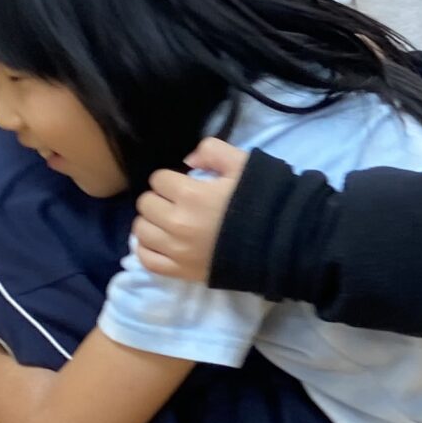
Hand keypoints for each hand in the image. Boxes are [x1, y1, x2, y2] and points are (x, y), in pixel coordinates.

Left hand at [132, 138, 248, 282]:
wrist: (281, 243)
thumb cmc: (262, 201)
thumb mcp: (243, 164)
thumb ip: (212, 151)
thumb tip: (188, 161)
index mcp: (191, 195)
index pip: (158, 179)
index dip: (172, 179)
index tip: (186, 184)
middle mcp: (177, 223)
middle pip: (146, 203)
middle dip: (161, 198)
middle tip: (179, 203)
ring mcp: (177, 250)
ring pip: (141, 230)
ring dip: (152, 222)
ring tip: (170, 222)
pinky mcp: (181, 271)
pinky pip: (146, 259)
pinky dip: (148, 248)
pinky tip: (161, 242)